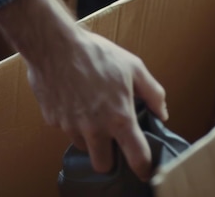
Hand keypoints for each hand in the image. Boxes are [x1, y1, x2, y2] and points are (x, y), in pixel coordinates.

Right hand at [0, 0, 167, 180]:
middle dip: (109, 157)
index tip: (145, 170)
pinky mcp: (52, 120)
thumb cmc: (97, 53)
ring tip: (91, 111)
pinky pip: (64, 129)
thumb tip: (162, 113)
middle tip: (111, 140)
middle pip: (103, 165)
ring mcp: (70, 127)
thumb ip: (153, 93)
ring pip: (82, 146)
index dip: (143, 168)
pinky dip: (70, 121)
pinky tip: (73, 99)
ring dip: (89, 137)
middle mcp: (94, 129)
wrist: (55, 44)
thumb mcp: (134, 67)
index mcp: (119, 118)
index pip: (136, 157)